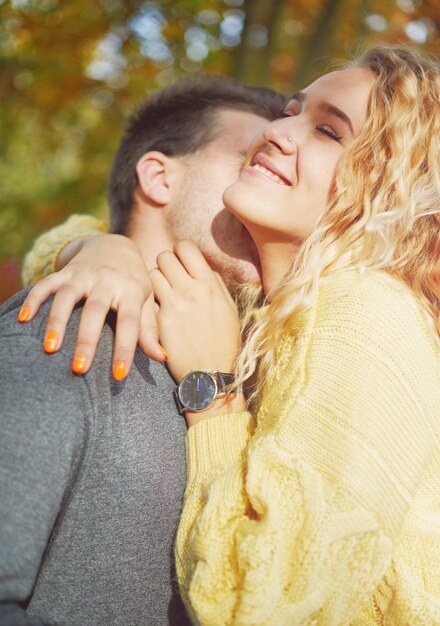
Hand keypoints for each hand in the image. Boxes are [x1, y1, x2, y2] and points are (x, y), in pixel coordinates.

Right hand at [18, 234, 165, 377]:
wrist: (115, 244)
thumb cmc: (134, 282)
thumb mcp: (146, 301)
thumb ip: (150, 329)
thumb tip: (162, 358)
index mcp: (132, 290)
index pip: (130, 322)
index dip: (125, 348)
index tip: (119, 375)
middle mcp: (107, 280)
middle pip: (96, 310)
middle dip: (87, 339)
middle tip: (79, 368)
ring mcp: (84, 274)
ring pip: (67, 296)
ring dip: (57, 321)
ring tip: (49, 349)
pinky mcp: (66, 271)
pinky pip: (46, 283)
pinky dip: (33, 299)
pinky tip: (23, 319)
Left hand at [151, 241, 241, 383]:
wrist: (210, 374)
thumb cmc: (224, 342)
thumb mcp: (229, 308)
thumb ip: (215, 284)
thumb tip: (203, 267)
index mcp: (209, 284)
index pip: (186, 247)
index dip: (181, 251)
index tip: (182, 261)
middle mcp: (190, 290)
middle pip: (164, 257)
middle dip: (165, 263)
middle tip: (169, 276)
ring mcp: (172, 305)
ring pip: (150, 274)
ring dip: (154, 280)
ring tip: (161, 292)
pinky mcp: (157, 321)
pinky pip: (146, 299)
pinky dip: (149, 301)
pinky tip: (156, 310)